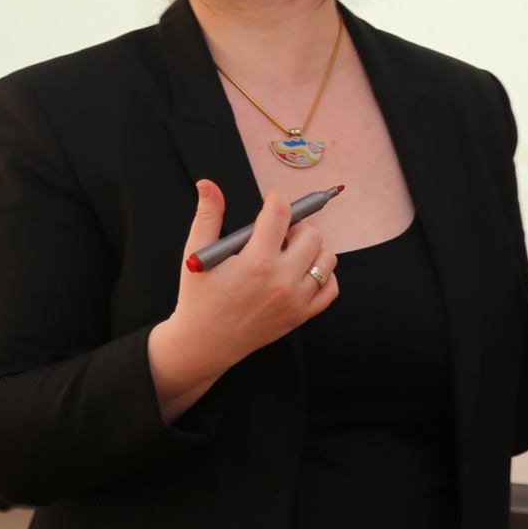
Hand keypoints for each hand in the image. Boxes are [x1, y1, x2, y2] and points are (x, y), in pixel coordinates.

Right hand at [153, 182, 337, 394]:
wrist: (203, 344)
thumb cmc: (198, 298)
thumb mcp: (196, 253)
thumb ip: (208, 215)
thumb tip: (207, 184)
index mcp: (256, 262)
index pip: (280, 214)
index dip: (277, 199)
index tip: (272, 199)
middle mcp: (281, 281)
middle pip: (311, 234)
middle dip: (296, 225)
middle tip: (278, 231)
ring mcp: (295, 300)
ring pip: (326, 259)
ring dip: (311, 248)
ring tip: (288, 251)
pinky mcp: (301, 315)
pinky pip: (330, 288)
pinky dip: (322, 275)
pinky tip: (301, 271)